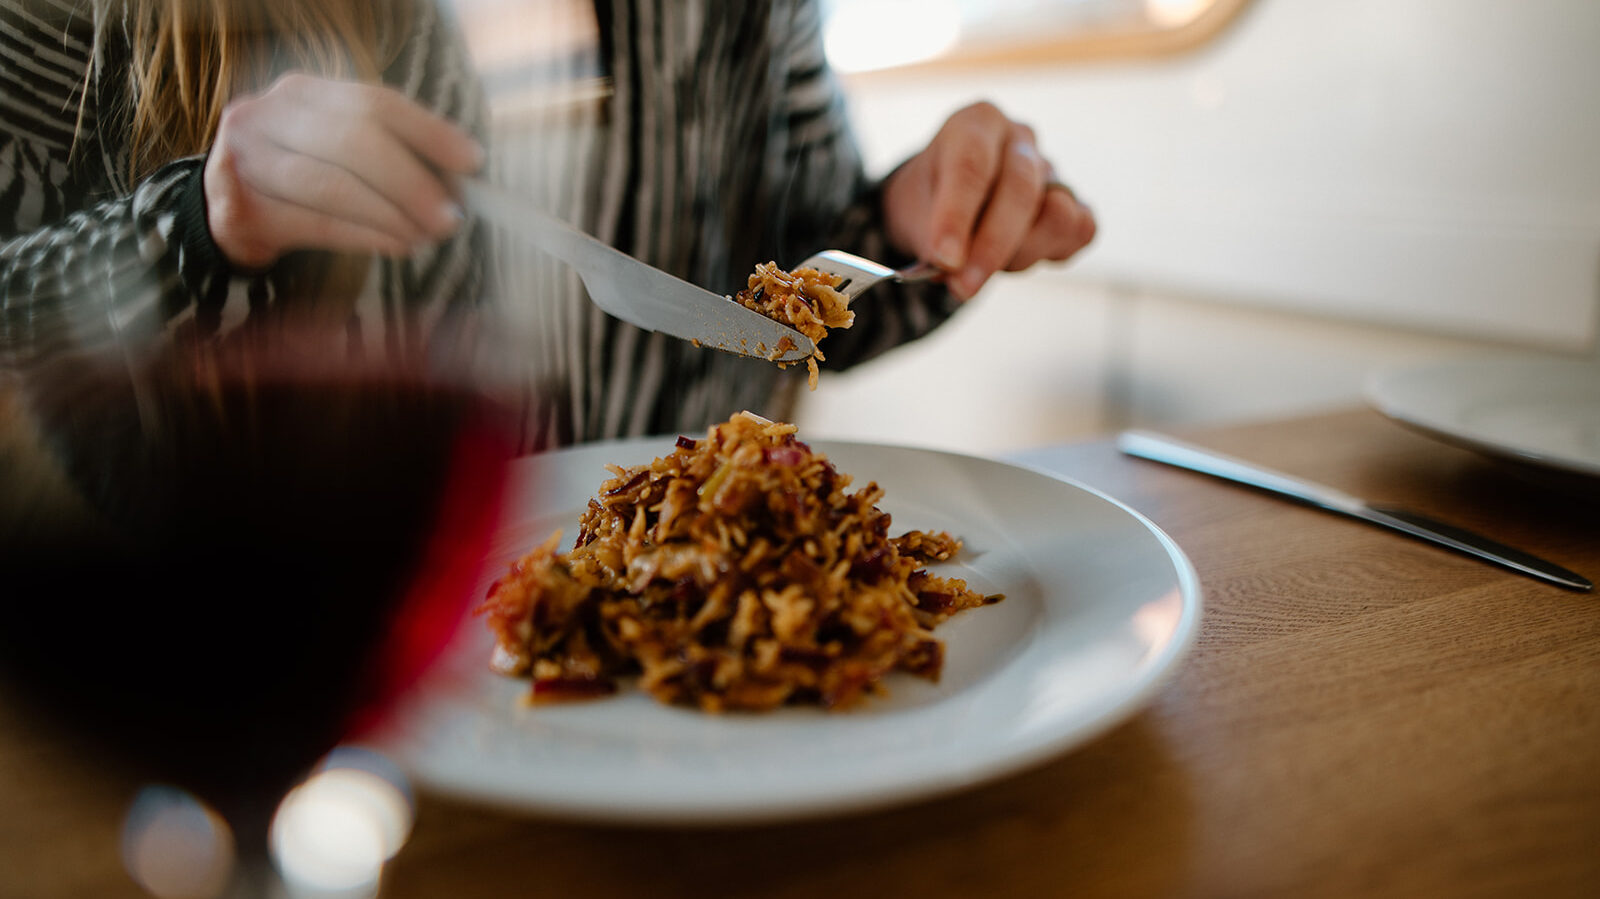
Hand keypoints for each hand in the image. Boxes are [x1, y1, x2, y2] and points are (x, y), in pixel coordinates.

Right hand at [203, 73, 484, 270]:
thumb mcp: (341, 151)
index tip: (472, 162)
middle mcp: (267, 114)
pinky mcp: (240, 209)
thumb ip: (393, 152)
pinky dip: (364, 237)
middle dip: (411, 181)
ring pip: (333, 185)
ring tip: (426, 237)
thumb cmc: (304, 178)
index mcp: (303, 93)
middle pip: (354, 140)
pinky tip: (396, 246)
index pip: (375, 102)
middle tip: (450, 217)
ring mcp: (246, 159)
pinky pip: (315, 223)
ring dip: (391, 215)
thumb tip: (462, 176)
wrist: (230, 208)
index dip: (429, 132)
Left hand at [882, 101, 1095, 299]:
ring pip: (1056, 213)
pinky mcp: (1076, 201)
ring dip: (1022, 251)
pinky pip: (1082, 230)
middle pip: (1020, 189)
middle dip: (992, 246)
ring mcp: (1053, 168)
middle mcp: (1019, 138)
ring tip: (985, 263)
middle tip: (963, 287)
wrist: (946, 201)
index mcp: (976, 124)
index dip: (958, 216)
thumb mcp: (913, 213)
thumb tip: (955, 268)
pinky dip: (1053, 251)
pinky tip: (1018, 255)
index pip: (971, 165)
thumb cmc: (928, 201)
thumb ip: (932, 237)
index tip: (946, 259)